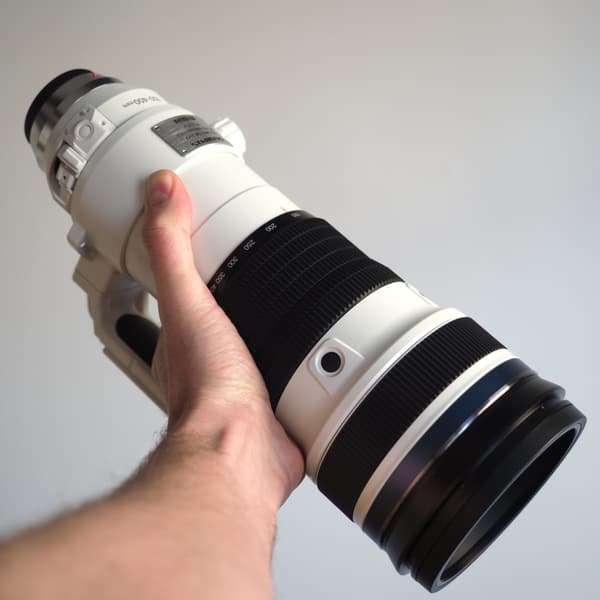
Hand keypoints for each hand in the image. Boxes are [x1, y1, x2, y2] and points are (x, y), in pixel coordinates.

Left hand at [142, 169, 303, 513]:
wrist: (243, 451)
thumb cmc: (209, 392)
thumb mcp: (188, 303)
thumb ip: (173, 248)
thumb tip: (162, 191)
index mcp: (194, 326)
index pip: (194, 277)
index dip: (205, 253)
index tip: (220, 230)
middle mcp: (220, 350)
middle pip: (236, 303)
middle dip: (254, 282)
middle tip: (269, 256)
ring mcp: (254, 373)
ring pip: (271, 332)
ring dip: (287, 317)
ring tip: (304, 293)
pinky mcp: (284, 393)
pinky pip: (300, 363)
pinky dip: (310, 351)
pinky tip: (325, 342)